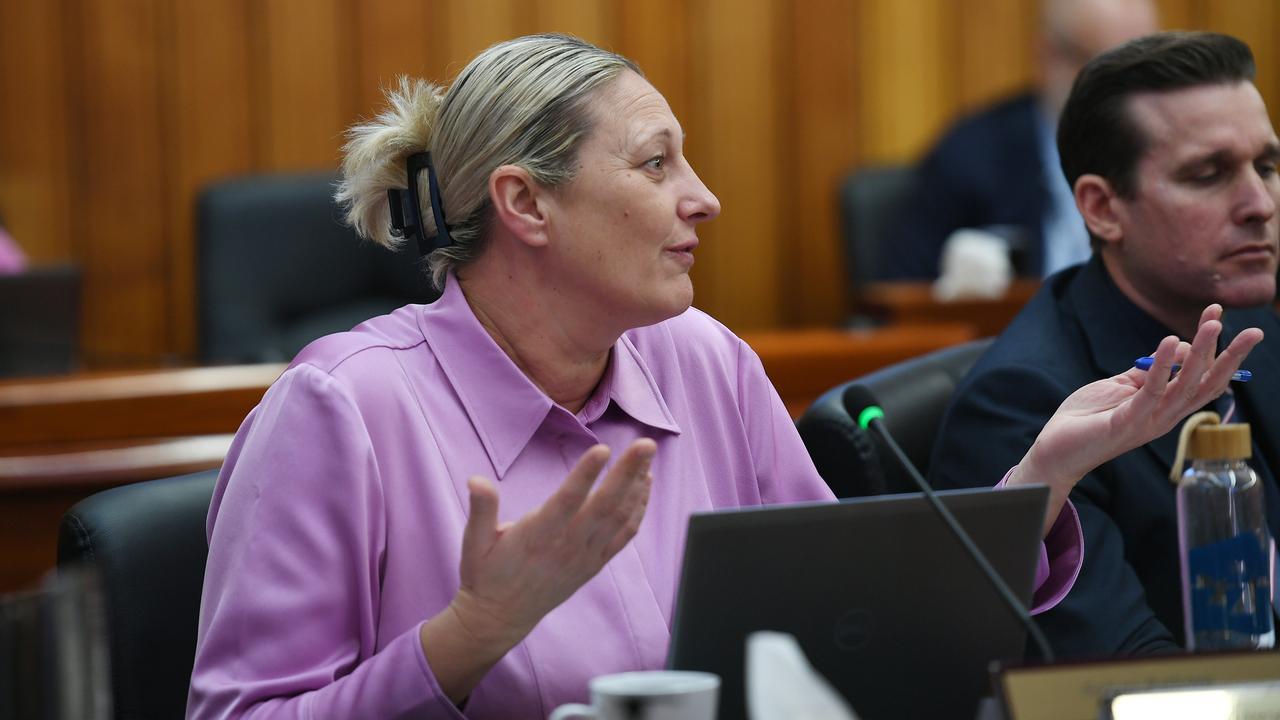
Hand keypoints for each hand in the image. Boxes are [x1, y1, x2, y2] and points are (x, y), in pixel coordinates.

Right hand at [420, 438, 653, 697]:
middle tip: (646, 444)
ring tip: (648, 454)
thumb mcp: (473, 543)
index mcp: (537, 536)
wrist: (500, 618)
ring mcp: (585, 556)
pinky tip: (645, 485)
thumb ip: (481, 509)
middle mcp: (566, 546)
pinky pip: (624, 535)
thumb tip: (476, 479)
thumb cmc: (486, 574)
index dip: (585, 475)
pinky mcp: (594, 564)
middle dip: (627, 473)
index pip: (566, 501)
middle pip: (604, 505)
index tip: (602, 449)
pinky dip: (638, 509)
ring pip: (619, 517)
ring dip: (637, 486)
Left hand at [1012, 304, 1262, 533]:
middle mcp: (1165, 416)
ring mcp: (1148, 421)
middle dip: (1231, 356)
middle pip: (1207, 384)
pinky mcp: (1127, 422)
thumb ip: (1149, 370)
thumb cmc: (1088, 417)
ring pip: (1186, 386)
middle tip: (1256, 331)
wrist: (1056, 448)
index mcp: (1166, 407)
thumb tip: (1181, 347)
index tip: (1217, 312)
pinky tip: (1172, 342)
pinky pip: (1150, 391)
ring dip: (1203, 354)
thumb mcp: (1122, 385)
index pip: (1201, 376)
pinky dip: (1163, 366)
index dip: (1214, 347)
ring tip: (1215, 325)